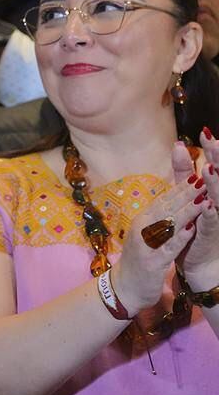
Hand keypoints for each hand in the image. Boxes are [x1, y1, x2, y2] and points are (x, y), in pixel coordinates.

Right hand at [111, 174, 205, 313]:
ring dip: (185, 212)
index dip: (180, 187)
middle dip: (186, 194)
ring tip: (202, 200)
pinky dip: (178, 239)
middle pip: (166, 208)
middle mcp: (141, 229)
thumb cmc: (138, 261)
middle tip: (203, 179)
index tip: (197, 174)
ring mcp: (145, 245)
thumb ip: (158, 219)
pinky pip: (167, 249)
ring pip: (167, 225)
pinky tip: (190, 230)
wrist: (123, 289)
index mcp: (142, 221)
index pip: (164, 199)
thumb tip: (174, 200)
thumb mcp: (146, 236)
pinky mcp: (151, 263)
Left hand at [186, 132, 218, 285]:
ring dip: (215, 184)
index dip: (214, 151)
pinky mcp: (211, 236)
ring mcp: (218, 219)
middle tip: (214, 143)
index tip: (207, 133)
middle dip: (218, 161)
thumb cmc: (197, 223)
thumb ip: (184, 171)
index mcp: (214, 192)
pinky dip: (210, 214)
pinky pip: (212, 224)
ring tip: (209, 169)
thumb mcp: (189, 193)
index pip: (215, 168)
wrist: (202, 261)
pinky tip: (207, 205)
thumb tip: (178, 145)